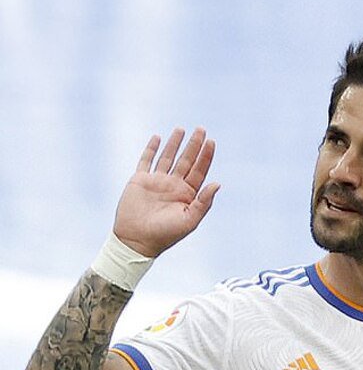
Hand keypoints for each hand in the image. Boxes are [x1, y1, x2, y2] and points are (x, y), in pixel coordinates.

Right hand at [113, 127, 219, 256]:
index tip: (211, 142)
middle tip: (201, 129)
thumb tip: (218, 183)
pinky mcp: (140, 180)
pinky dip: (151, 149)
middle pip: (187, 161)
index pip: (199, 171)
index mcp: (187, 195)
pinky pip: (146, 161)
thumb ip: (204, 202)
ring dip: (175, 143)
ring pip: (168, 157)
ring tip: (182, 129)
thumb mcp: (189, 220)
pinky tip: (158, 138)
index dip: (206, 156)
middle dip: (194, 145)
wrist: (137, 240)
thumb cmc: (166, 234)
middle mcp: (174, 186)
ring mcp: (157, 182)